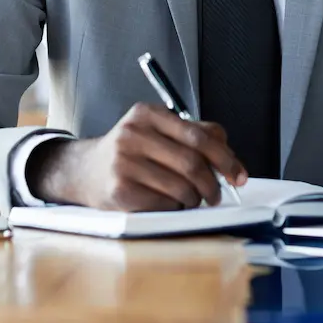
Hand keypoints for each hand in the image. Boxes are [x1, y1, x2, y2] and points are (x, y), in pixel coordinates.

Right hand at [26, 103, 247, 210]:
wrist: (82, 171)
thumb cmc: (130, 152)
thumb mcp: (156, 131)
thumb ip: (194, 134)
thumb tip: (229, 154)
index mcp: (147, 114)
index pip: (199, 136)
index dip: (226, 158)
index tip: (239, 175)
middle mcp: (132, 134)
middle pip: (193, 163)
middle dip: (213, 185)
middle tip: (217, 195)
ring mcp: (123, 163)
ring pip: (182, 187)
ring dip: (194, 199)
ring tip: (190, 198)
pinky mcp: (119, 191)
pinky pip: (165, 204)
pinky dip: (175, 207)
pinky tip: (168, 202)